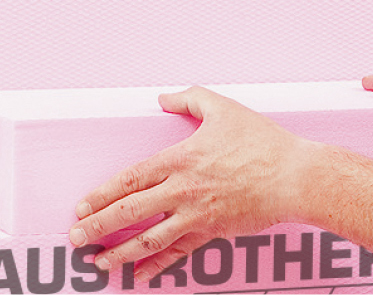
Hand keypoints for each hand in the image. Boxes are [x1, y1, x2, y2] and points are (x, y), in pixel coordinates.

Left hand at [68, 86, 319, 281]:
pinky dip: (158, 266)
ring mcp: (197, 214)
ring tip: (99, 262)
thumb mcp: (224, 109)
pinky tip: (139, 276)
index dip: (102, 195)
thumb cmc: (263, 142)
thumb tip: (164, 98)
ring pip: (149, 239)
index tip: (81, 207)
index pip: (130, 180)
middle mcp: (182, 190)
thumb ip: (190, 100)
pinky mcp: (213, 231)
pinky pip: (179, 252)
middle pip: (130, 212)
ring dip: (120, 253)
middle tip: (76, 239)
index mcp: (180, 160)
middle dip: (99, 227)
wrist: (296, 177)